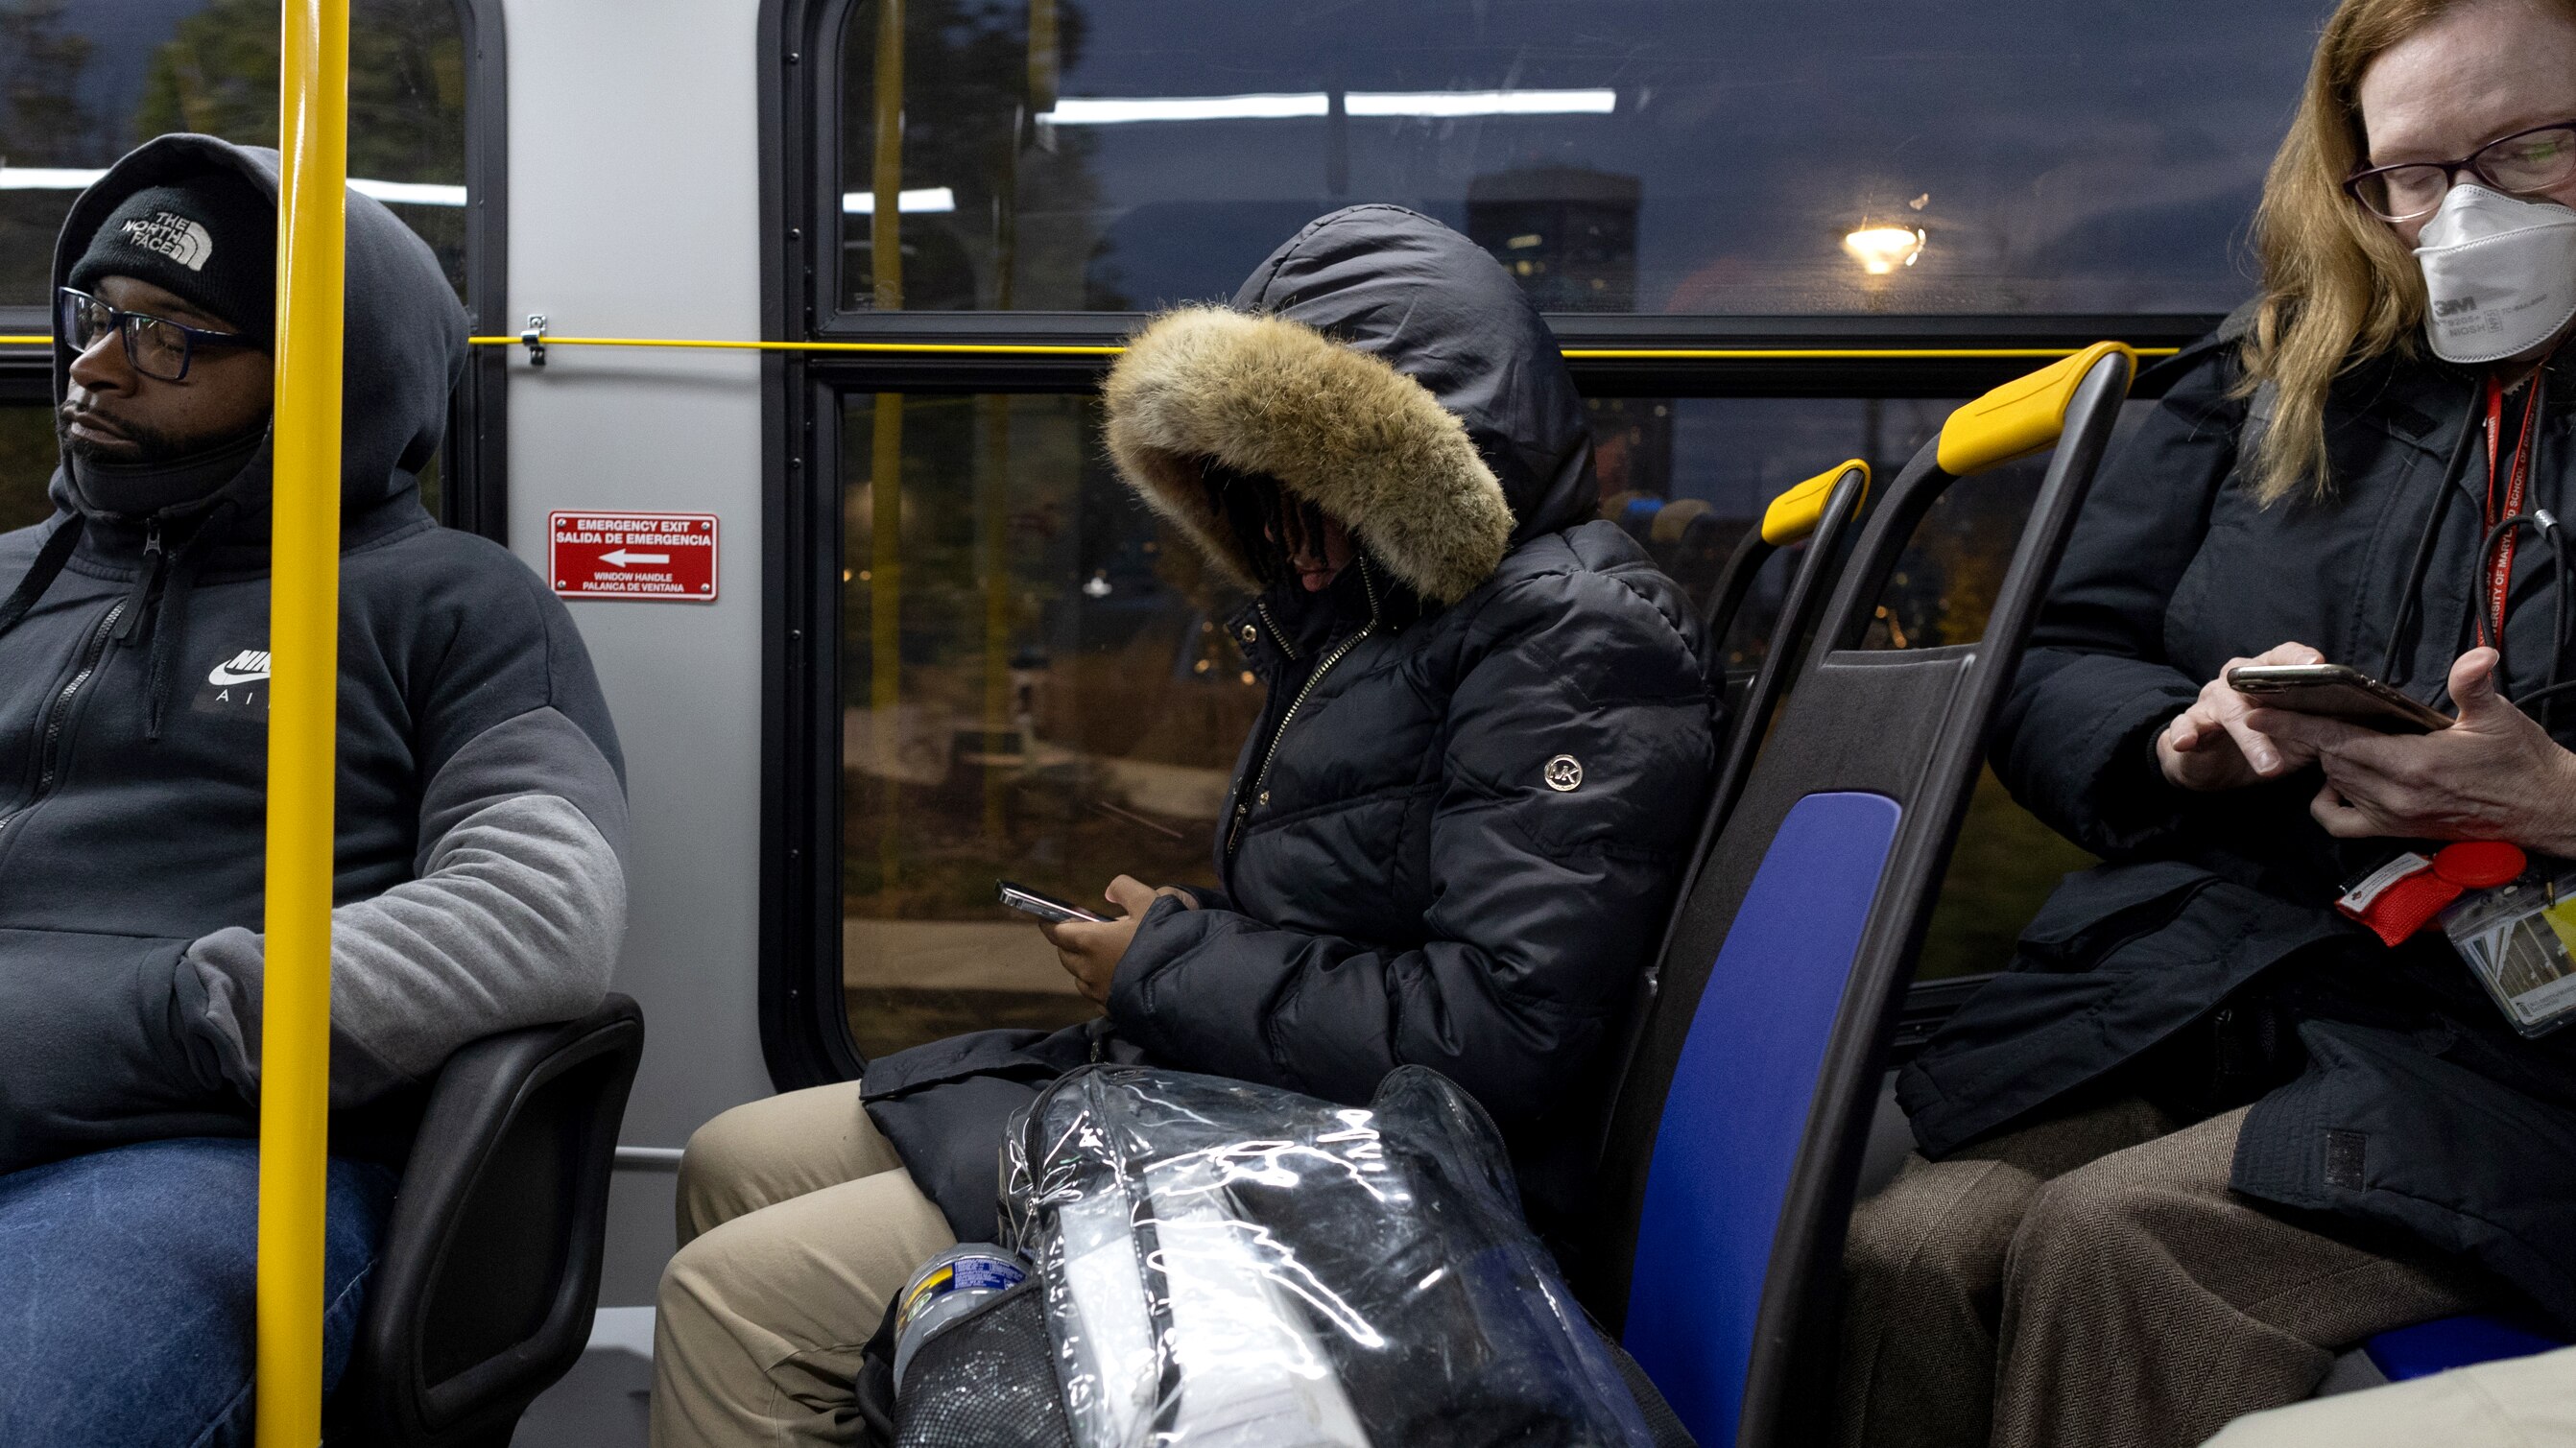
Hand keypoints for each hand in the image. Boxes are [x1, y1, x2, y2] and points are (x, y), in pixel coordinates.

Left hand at [1037, 875, 1196, 1004]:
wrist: (1183, 986)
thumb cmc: (1164, 941)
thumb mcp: (1148, 901)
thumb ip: (1125, 889)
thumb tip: (1110, 890)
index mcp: (1090, 941)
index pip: (1057, 932)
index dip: (1052, 924)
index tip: (1048, 919)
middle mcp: (1088, 969)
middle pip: (1065, 955)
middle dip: (1069, 943)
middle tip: (1084, 932)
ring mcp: (1098, 992)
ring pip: (1080, 976)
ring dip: (1085, 964)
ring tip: (1104, 955)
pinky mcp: (1111, 1008)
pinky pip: (1096, 994)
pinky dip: (1099, 983)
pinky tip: (1117, 976)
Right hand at [2157, 641, 2328, 790]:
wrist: (2210, 764)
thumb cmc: (2260, 741)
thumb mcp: (2296, 736)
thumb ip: (2319, 725)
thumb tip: (2362, 722)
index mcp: (2263, 676)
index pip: (2282, 657)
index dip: (2299, 657)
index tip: (2318, 664)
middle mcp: (2234, 682)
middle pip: (2252, 679)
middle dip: (2273, 693)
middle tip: (2299, 712)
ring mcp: (2209, 701)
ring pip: (2228, 712)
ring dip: (2250, 739)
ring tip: (2269, 767)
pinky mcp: (2189, 724)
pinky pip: (2184, 726)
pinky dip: (2184, 733)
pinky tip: (2186, 742)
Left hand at [2246, 648, 2575, 850]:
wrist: (2543, 810)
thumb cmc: (2520, 759)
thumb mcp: (2499, 717)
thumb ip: (2475, 686)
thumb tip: (2477, 656)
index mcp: (2413, 764)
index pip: (2336, 739)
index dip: (2294, 724)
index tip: (2257, 710)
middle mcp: (2395, 794)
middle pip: (2327, 760)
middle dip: (2301, 735)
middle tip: (2275, 710)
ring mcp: (2393, 816)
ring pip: (2334, 784)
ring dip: (2320, 760)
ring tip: (2307, 734)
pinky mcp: (2398, 831)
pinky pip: (2343, 822)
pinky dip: (2329, 802)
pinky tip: (2335, 781)